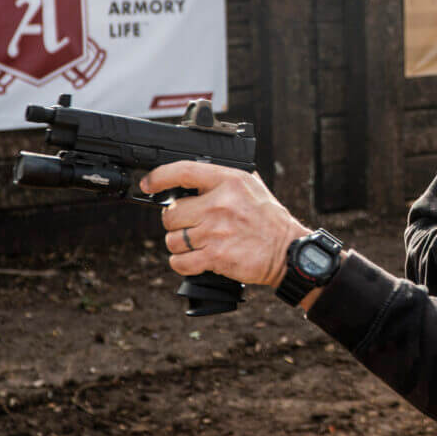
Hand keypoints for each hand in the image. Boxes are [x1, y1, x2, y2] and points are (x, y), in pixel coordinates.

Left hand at [140, 162, 306, 287]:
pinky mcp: (215, 256)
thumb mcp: (253, 186)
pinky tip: (194, 260)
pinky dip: (182, 264)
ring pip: (173, 240)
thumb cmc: (270, 220)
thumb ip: (225, 179)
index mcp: (229, 181)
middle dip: (176, 223)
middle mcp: (219, 204)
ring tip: (197, 244)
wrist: (288, 252)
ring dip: (180, 245)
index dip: (159, 177)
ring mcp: (216, 231)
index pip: (183, 171)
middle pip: (171, 214)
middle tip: (190, 226)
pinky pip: (180, 262)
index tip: (148, 184)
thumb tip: (194, 175)